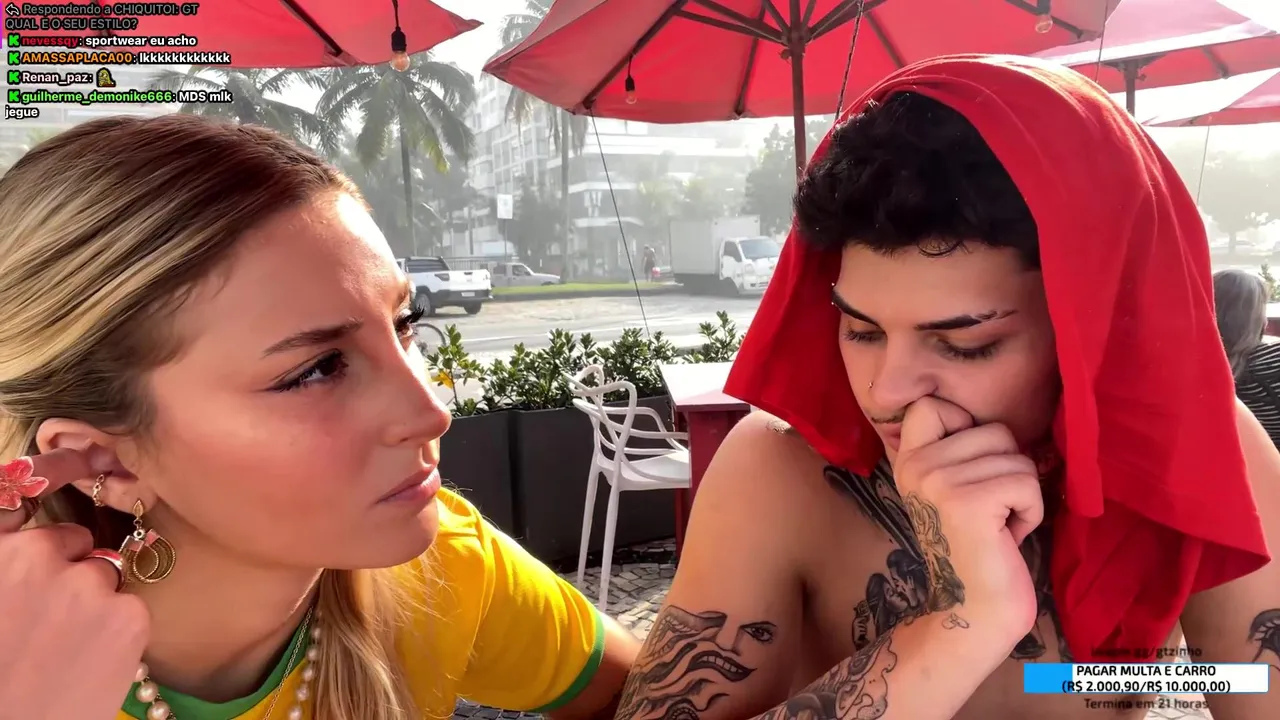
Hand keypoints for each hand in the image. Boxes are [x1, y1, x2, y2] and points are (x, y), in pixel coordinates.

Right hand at [0, 449, 150, 719]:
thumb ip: (11, 555)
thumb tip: (32, 526)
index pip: (22, 489)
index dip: (55, 471)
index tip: (84, 456)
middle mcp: (36, 557)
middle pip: (74, 541)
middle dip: (68, 570)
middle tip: (45, 622)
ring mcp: (87, 584)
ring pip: (105, 576)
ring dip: (93, 603)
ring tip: (62, 650)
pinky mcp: (126, 616)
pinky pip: (130, 608)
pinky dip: (117, 632)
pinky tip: (87, 663)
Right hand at [892, 396, 1042, 645]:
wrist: (975, 608)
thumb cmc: (979, 545)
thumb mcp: (954, 485)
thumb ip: (958, 448)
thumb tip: (999, 410)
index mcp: (907, 460)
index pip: (933, 404)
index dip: (967, 428)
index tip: (969, 472)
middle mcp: (916, 466)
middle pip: (993, 429)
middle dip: (1007, 469)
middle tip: (989, 510)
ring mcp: (939, 482)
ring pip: (1016, 457)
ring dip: (1022, 494)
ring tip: (998, 525)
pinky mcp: (970, 503)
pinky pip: (1026, 482)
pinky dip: (1031, 512)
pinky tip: (1009, 536)